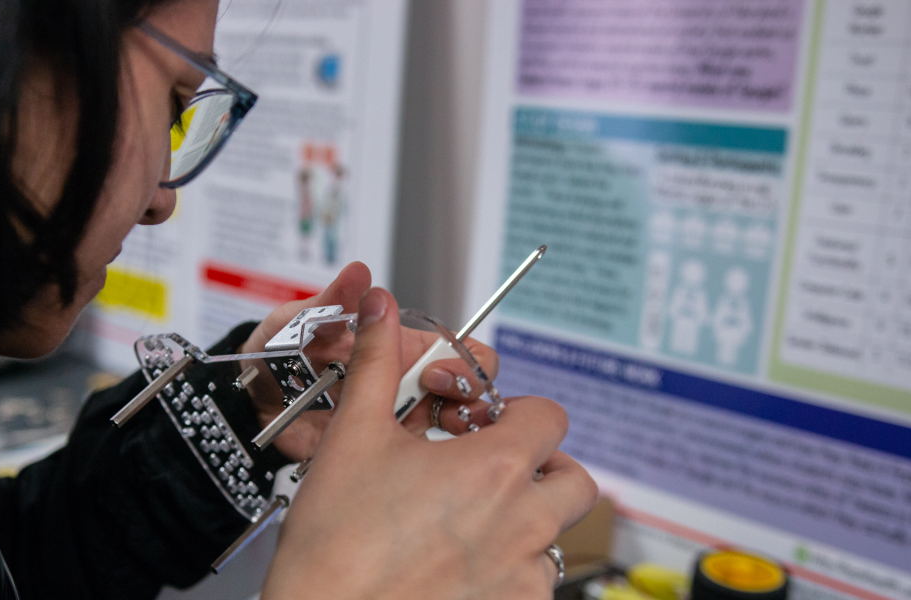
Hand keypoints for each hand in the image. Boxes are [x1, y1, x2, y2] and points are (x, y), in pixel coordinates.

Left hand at [238, 263, 500, 459]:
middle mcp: (404, 381)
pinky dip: (432, 461)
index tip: (434, 372)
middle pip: (467, 388)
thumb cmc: (273, 355)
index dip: (462, 360)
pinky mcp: (382, 451)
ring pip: (452, 425)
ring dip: (458, 428)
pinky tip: (418, 461)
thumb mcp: (296, 323)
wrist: (247, 406)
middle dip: (470, 396)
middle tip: (443, 404)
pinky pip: (420, 458)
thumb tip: (359, 273)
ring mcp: (395, 418)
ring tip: (441, 433)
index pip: (454, 347)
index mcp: (395, 345)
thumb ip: (331, 300)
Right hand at [262, 288, 597, 599]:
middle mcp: (524, 524)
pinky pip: (535, 586)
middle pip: (575, 480)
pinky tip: (460, 565)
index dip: (517, 411)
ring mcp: (522, 577)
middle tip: (492, 470)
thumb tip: (380, 306)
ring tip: (469, 521)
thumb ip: (377, 361)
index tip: (483, 424)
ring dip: (527, 521)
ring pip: (556, 537)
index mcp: (495, 468)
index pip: (550, 417)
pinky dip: (510, 570)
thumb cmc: (335, 541)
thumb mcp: (355, 435)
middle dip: (542, 468)